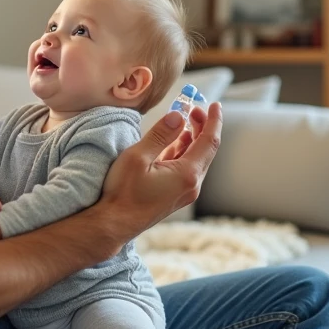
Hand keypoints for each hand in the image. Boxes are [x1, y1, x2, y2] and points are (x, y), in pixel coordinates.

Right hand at [97, 103, 221, 246]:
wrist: (113, 224)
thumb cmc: (123, 193)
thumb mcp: (138, 157)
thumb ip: (160, 135)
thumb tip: (178, 116)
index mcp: (187, 174)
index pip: (209, 141)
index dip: (213, 120)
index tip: (215, 104)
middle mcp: (191, 185)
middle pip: (206, 150)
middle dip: (202, 127)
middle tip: (192, 109)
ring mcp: (184, 193)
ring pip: (196, 160)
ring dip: (192, 139)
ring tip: (182, 122)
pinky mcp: (175, 196)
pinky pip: (186, 170)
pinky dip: (183, 153)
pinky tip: (174, 144)